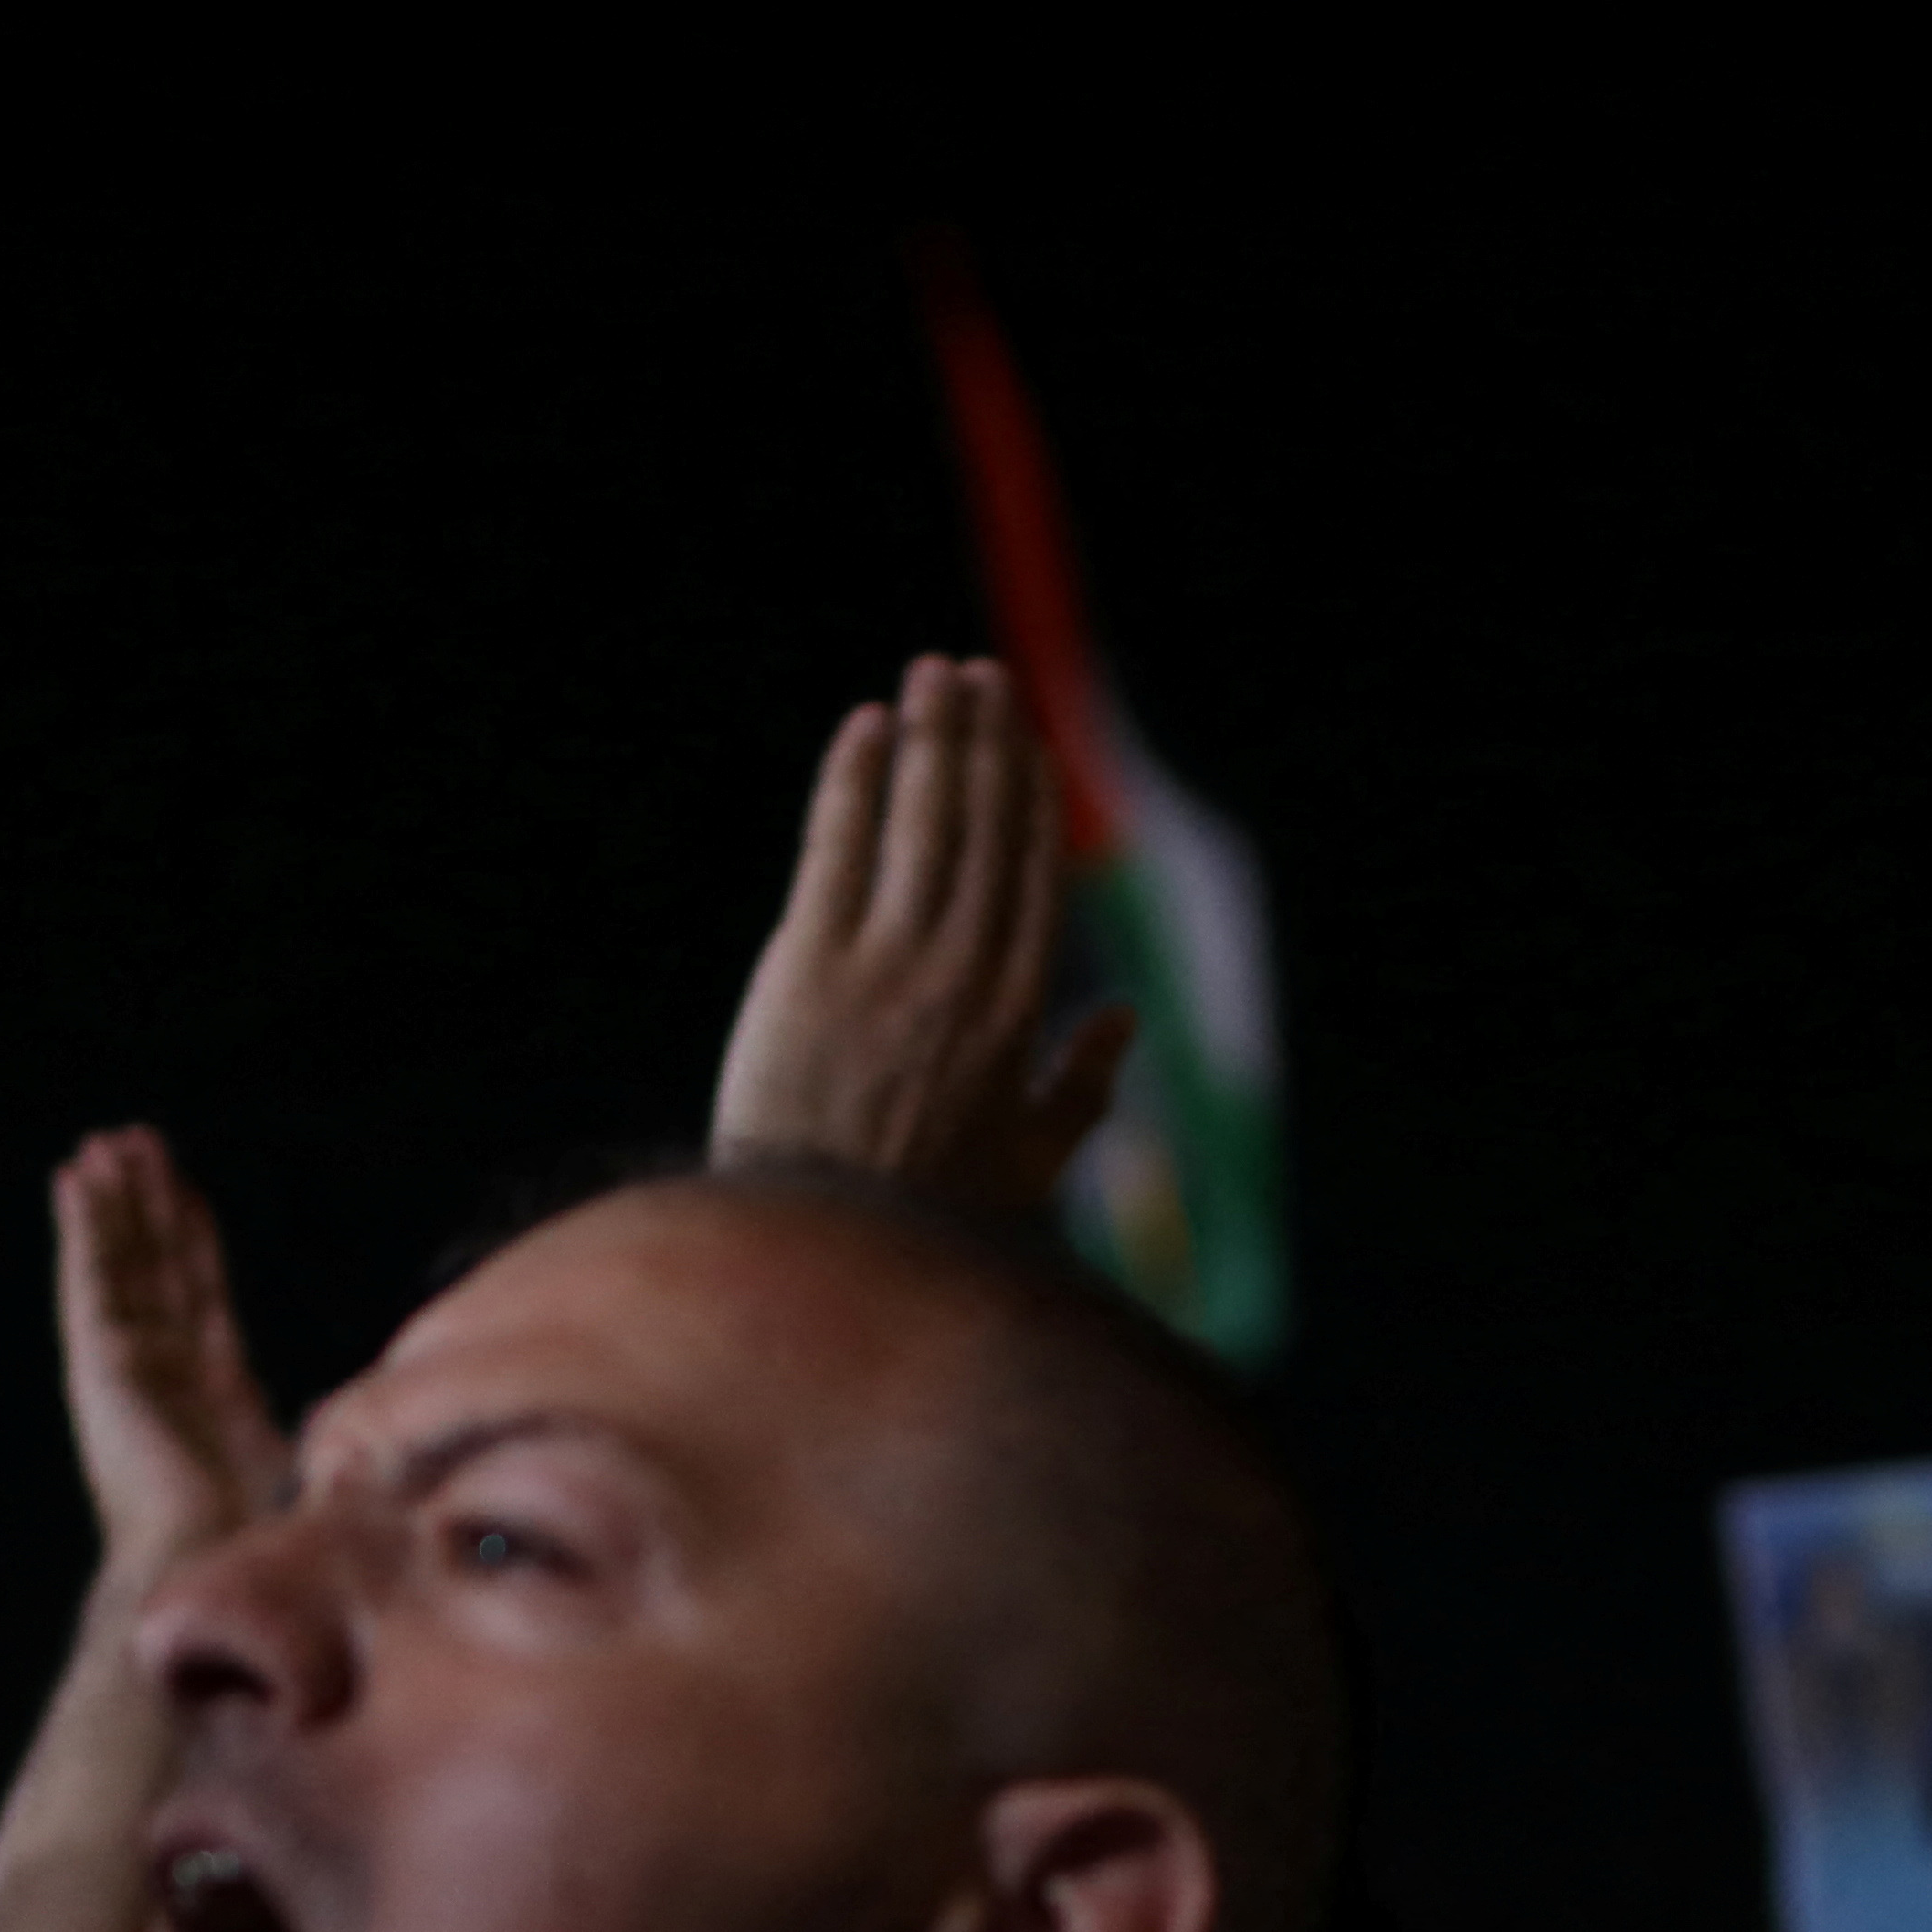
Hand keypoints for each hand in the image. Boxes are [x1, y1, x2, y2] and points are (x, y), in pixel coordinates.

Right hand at [54, 1127, 287, 1580]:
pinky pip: (93, 1278)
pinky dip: (83, 1228)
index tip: (183, 1190)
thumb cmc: (256, 1540)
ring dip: (114, 1201)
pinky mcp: (103, 1361)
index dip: (190, 1239)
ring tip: (107, 1142)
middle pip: (155, 1266)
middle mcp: (164, 1371)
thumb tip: (354, 1425)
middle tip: (135, 1143)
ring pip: (121, 1261)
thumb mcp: (304, 1463)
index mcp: (213, 1391)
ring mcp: (129, 1364)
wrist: (201, 1563)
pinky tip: (74, 1177)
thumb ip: (319, 1428)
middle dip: (146, 1205)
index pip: (200, 1295)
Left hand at [707, 656, 1133, 1214]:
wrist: (822, 1258)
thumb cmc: (928, 1221)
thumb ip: (1081, 1089)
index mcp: (1018, 1014)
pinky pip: (839, 848)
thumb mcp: (1029, 1165)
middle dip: (985, 742)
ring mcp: (885, 967)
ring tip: (931, 674)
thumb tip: (1123, 1019)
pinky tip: (867, 727)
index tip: (1028, 739)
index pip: (1032, 876)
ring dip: (931, 737)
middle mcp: (962, 975)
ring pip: (921, 823)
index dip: (1031, 797)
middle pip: (983, 831)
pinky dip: (856, 781)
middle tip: (978, 673)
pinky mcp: (808, 966)